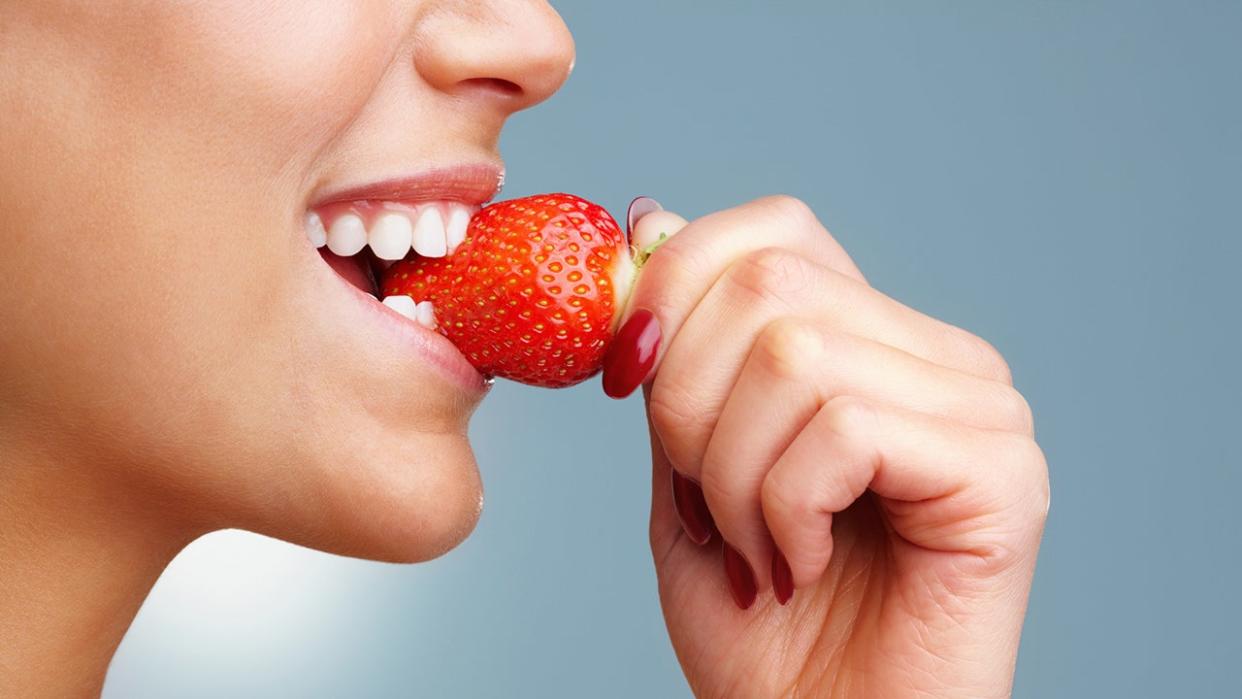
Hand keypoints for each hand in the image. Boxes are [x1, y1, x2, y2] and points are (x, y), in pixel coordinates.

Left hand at [604, 197, 1048, 697]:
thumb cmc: (756, 626)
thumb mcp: (686, 466)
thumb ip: (679, 351)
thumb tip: (654, 215)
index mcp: (870, 343)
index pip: (772, 231)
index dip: (674, 286)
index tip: (626, 377)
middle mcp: (937, 358)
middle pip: (768, 283)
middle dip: (685, 404)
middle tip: (705, 505)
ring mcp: (980, 410)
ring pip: (796, 356)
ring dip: (731, 475)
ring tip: (758, 550)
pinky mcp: (1001, 473)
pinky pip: (845, 429)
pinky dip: (786, 510)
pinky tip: (806, 562)